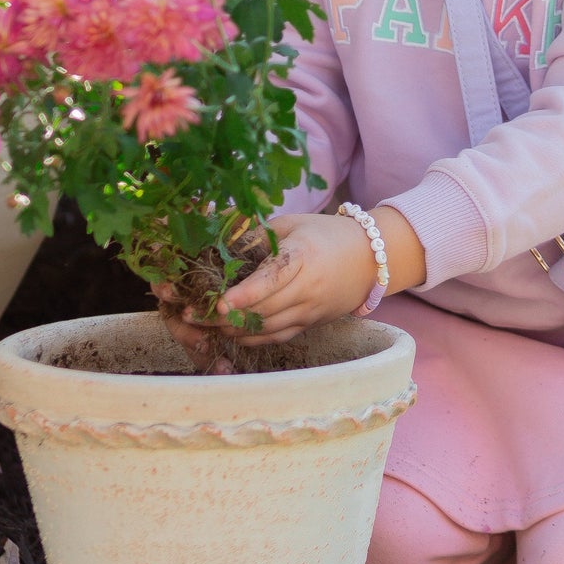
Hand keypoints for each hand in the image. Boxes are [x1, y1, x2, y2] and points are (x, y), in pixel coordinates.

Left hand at [154, 206, 425, 369]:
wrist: (371, 258)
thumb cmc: (326, 233)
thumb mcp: (293, 224)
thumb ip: (257, 235)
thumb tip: (220, 243)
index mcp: (304, 257)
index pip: (274, 278)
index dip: (246, 294)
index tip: (219, 302)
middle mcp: (309, 288)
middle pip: (264, 309)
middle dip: (227, 315)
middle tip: (192, 315)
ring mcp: (311, 311)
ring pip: (268, 328)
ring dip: (234, 329)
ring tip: (204, 325)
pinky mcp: (311, 324)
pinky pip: (278, 337)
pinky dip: (252, 338)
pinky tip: (231, 333)